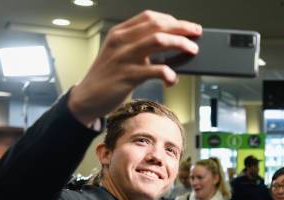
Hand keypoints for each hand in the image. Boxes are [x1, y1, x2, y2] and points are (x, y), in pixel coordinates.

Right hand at [68, 10, 201, 125]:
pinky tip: (172, 79)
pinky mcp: (128, 76)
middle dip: (182, 28)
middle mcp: (122, 41)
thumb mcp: (118, 54)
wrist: (87, 98)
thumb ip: (138, 46)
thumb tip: (168, 46)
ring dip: (180, 44)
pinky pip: (156, 70)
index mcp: (120, 33)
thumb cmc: (107, 77)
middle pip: (158, 25)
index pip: (149, 17)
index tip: (186, 26)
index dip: (171, 19)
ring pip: (159, 40)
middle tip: (196, 34)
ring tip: (192, 50)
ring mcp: (125, 58)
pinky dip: (169, 73)